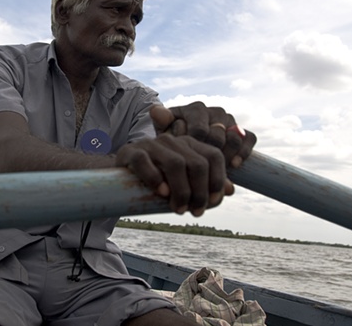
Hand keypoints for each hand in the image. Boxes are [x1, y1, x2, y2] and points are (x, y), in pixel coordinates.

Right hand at [115, 134, 232, 215]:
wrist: (122, 174)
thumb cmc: (157, 178)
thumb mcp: (183, 179)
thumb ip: (205, 181)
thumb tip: (230, 190)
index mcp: (188, 143)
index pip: (214, 156)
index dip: (218, 180)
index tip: (213, 203)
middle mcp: (172, 140)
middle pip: (197, 164)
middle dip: (200, 192)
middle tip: (194, 211)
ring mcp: (151, 144)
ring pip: (175, 164)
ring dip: (181, 191)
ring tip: (179, 209)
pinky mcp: (131, 152)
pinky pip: (145, 162)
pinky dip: (155, 179)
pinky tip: (161, 193)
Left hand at [150, 102, 256, 167]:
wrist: (188, 144)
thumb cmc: (173, 140)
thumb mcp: (164, 133)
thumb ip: (161, 124)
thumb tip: (156, 112)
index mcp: (195, 109)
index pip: (198, 130)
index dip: (193, 151)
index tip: (186, 167)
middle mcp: (214, 112)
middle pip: (217, 136)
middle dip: (208, 157)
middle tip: (200, 175)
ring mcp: (230, 121)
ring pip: (234, 137)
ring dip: (227, 156)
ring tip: (215, 173)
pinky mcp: (242, 130)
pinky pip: (249, 138)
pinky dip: (244, 151)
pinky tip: (234, 165)